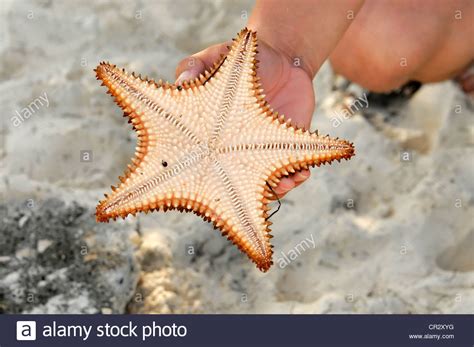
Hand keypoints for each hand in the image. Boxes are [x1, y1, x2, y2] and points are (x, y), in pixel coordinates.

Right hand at [175, 38, 314, 198]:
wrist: (282, 59)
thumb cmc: (242, 61)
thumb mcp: (217, 58)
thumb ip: (197, 65)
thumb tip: (182, 81)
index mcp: (213, 136)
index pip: (202, 164)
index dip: (203, 180)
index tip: (209, 187)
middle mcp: (236, 151)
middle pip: (236, 182)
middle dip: (243, 192)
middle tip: (250, 192)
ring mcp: (263, 152)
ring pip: (265, 182)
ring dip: (275, 189)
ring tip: (283, 185)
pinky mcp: (288, 149)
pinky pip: (293, 169)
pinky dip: (298, 175)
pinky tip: (301, 173)